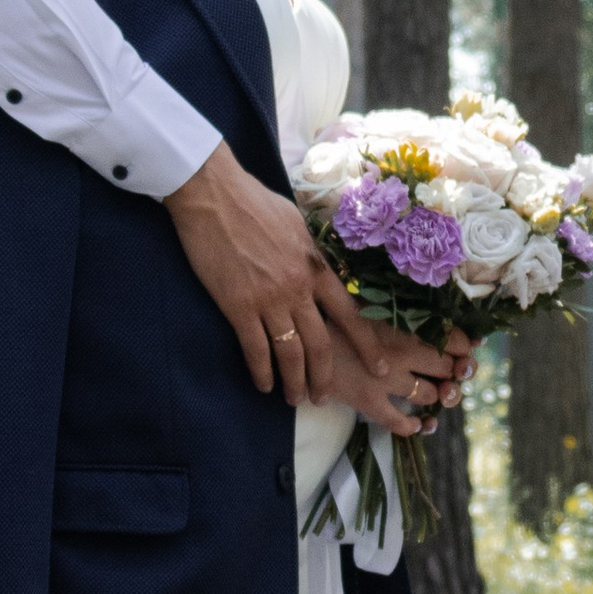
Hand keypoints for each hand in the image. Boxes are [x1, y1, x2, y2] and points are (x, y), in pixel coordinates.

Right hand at [166, 142, 341, 402]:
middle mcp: (298, 288)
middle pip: (321, 344)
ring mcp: (269, 300)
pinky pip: (255, 349)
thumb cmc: (253, 200)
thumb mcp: (296, 224)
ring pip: (290, 354)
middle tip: (324, 397)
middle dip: (324, 376)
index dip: (366, 345)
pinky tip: (263, 385)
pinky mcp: (238, 306)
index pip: (350, 314)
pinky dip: (261, 372)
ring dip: (294, 382)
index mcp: (316, 267)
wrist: (213, 194)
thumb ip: (309, 254)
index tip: (379, 367)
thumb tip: (317, 269)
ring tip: (294, 399)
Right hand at [315, 299, 468, 437]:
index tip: (466, 350)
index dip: (467, 348)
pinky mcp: (369, 402)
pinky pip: (400, 422)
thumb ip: (404, 310)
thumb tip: (436, 313)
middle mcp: (403, 354)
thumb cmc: (339, 317)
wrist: (302, 339)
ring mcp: (387, 382)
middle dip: (455, 374)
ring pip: (430, 395)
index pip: (456, 340)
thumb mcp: (375, 306)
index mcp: (407, 326)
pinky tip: (418, 423)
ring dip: (437, 397)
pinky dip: (413, 426)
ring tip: (433, 393)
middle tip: (451, 374)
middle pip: (448, 370)